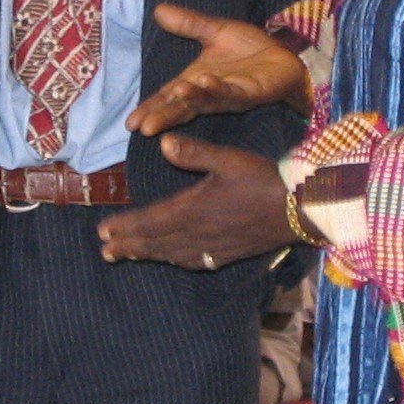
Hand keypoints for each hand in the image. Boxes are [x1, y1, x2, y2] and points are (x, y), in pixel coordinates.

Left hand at [99, 138, 292, 268]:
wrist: (300, 210)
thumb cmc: (264, 180)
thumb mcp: (229, 159)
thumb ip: (194, 154)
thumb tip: (164, 143)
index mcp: (194, 209)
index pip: (150, 221)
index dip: (126, 226)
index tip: (103, 231)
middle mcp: (199, 233)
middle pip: (156, 242)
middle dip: (128, 245)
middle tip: (105, 250)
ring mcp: (214, 246)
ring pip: (172, 254)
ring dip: (147, 255)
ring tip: (125, 256)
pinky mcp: (229, 254)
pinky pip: (195, 261)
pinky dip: (175, 261)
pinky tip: (171, 260)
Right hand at [127, 4, 309, 136]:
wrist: (285, 53)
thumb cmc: (250, 48)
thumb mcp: (214, 31)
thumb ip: (188, 24)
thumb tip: (158, 9)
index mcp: (194, 81)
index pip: (167, 98)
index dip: (150, 109)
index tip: (130, 122)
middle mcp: (207, 93)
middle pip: (181, 107)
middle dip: (163, 116)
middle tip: (144, 127)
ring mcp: (228, 96)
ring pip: (204, 102)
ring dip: (189, 100)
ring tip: (175, 94)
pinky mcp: (249, 94)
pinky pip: (231, 93)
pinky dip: (217, 89)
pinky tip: (204, 81)